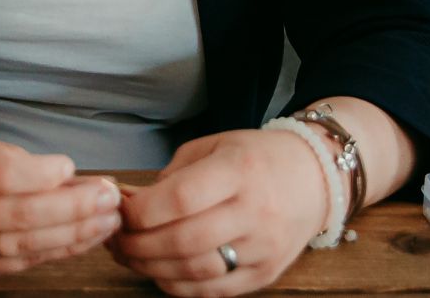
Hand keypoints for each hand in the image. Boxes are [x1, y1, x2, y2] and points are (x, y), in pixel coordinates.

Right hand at [0, 133, 122, 278]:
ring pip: (21, 246)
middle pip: (17, 215)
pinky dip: (53, 252)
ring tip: (106, 220)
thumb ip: (14, 161)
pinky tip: (80, 239)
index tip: (72, 164)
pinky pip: (15, 265)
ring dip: (73, 235)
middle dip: (72, 208)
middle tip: (108, 197)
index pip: (0, 174)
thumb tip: (73, 176)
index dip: (42, 173)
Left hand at [109, 129, 329, 296]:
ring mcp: (263, 247)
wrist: (315, 178)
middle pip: (183, 240)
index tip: (119, 212)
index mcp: (238, 170)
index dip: (140, 211)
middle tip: (114, 240)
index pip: (180, 198)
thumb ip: (174, 174)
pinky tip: (160, 273)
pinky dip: (179, 286)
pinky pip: (214, 290)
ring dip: (152, 269)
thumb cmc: (256, 157)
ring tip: (130, 257)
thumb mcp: (216, 145)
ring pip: (195, 270)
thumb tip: (133, 204)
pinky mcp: (266, 273)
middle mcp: (255, 211)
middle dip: (137, 245)